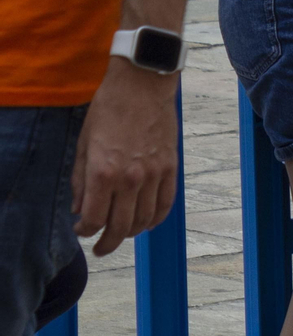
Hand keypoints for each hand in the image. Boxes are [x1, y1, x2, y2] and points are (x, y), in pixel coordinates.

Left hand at [72, 60, 178, 256]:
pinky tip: (145, 223)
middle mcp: (130, 179)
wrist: (142, 87)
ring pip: (144, 220)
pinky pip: (164, 205)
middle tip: (101, 248)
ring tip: (122, 234)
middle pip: (120, 226)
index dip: (86, 231)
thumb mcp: (84, 143)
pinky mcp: (170, 170)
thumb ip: (81, 179)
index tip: (81, 232)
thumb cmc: (109, 109)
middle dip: (108, 242)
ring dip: (131, 233)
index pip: (95, 218)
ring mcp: (153, 176)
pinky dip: (155, 220)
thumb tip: (80, 208)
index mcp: (103, 171)